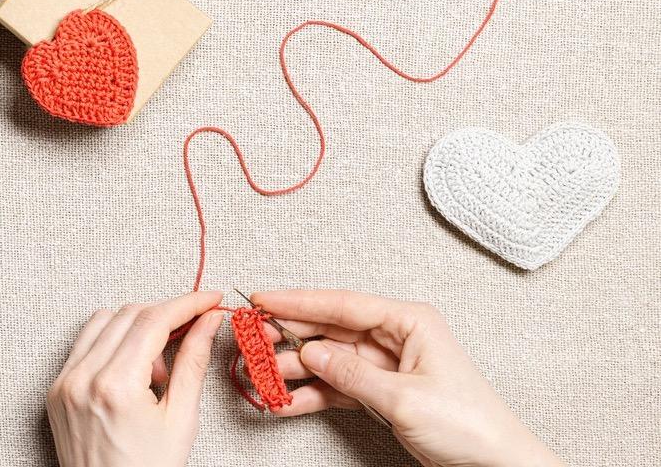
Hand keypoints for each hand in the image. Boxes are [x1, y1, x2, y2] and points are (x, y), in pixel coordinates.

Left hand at [46, 292, 223, 466]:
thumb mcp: (180, 420)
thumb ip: (193, 363)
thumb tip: (208, 322)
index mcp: (115, 386)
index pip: (154, 320)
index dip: (187, 304)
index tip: (211, 299)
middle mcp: (82, 378)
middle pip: (129, 314)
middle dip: (166, 315)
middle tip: (193, 331)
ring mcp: (63, 382)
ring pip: (103, 321)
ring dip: (137, 327)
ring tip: (158, 367)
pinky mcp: (55, 389)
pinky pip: (84, 344)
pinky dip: (111, 342)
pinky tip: (132, 369)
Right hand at [252, 289, 564, 466]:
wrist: (497, 466)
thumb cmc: (469, 425)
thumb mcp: (404, 398)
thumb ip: (352, 373)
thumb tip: (310, 352)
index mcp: (408, 322)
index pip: (342, 304)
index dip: (298, 301)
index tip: (261, 299)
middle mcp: (395, 337)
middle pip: (330, 329)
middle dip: (288, 336)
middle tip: (251, 340)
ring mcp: (386, 366)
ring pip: (328, 359)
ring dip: (294, 369)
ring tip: (260, 374)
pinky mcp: (382, 393)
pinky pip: (337, 387)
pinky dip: (312, 395)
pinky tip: (286, 400)